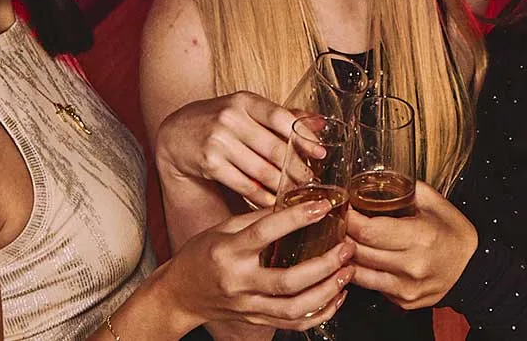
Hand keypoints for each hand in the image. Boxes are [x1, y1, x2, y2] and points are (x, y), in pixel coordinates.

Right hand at [155, 91, 319, 207]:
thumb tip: (321, 122)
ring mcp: (218, 140)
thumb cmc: (219, 121)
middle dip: (297, 168)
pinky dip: (262, 196)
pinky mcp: (210, 162)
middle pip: (274, 148)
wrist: (176, 134)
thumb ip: (282, 116)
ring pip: (261, 170)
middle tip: (311, 181)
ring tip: (296, 193)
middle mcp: (231, 117)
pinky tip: (274, 201)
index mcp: (244, 100)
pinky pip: (245, 184)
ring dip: (282, 185)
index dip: (304, 136)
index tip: (321, 153)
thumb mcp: (246, 110)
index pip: (280, 117)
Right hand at [163, 201, 354, 330]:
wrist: (179, 294)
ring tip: (347, 272)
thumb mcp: (221, 228)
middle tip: (346, 248)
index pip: (265, 233)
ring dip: (327, 291)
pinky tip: (335, 296)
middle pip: (287, 280)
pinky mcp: (256, 320)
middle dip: (324, 265)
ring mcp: (248, 305)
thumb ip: (255, 219)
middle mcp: (238, 281)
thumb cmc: (200, 255)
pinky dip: (320, 313)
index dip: (296, 218)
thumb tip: (292, 204)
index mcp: (228, 251)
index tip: (322, 206)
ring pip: (295, 307)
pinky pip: (293, 324)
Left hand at [346, 181, 476, 309]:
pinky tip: (359, 257)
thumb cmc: (455, 234)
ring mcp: (406, 288)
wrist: (475, 270)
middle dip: (342, 233)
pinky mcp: (403, 301)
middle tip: (336, 220)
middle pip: (358, 251)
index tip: (342, 207)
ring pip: (358, 273)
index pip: (367, 230)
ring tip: (342, 239)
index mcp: (419, 237)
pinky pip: (371, 286)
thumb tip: (378, 176)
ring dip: (344, 255)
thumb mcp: (437, 204)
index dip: (348, 218)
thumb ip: (407, 188)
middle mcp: (411, 266)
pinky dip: (360, 271)